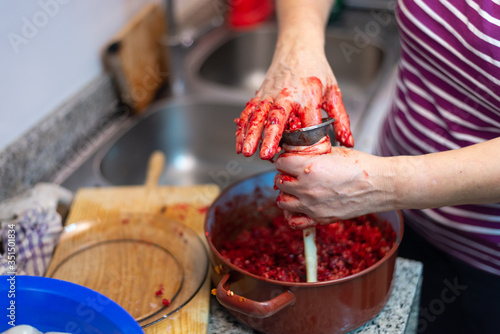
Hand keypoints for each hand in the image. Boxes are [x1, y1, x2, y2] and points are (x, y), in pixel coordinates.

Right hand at [235, 41, 353, 159]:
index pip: (308, 123)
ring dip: (251, 135)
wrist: (298, 47)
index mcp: (309, 95)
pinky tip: (240, 143)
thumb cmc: (316, 69)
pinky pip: (249, 112)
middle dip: (270, 137)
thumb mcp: (334, 92)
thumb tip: (348, 142)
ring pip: (258, 116)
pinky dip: (243, 128)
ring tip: (246, 152)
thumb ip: (341, 119)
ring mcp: (271, 94)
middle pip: (277, 118)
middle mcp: (287, 95)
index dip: (307, 141)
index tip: (307, 154)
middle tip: (265, 155)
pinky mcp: (260, 94)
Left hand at [274, 147, 394, 228]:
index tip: (290, 160)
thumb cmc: (360, 166)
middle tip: (293, 174)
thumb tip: (296, 151)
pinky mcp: (319, 219)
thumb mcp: (333, 151)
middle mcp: (306, 188)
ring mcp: (311, 205)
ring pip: (282, 201)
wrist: (379, 185)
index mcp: (309, 167)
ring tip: (296, 189)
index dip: (284, 159)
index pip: (280, 163)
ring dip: (286, 194)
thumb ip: (312, 153)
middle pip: (279, 182)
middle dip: (284, 175)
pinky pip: (293, 222)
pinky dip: (292, 215)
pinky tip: (299, 206)